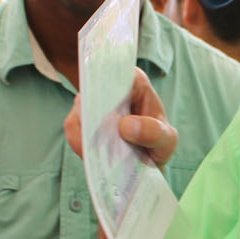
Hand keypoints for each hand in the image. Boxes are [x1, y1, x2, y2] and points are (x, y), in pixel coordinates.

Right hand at [63, 68, 179, 167]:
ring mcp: (91, 102)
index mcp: (134, 82)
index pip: (116, 75)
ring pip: (79, 113)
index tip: (109, 116)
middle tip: (107, 144)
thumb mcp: (167, 141)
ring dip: (89, 136)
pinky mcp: (79, 120)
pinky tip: (95, 157)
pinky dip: (81, 145)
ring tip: (105, 155)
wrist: (147, 163)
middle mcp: (109, 87)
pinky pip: (72, 129)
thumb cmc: (159, 144)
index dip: (108, 91)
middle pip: (92, 94)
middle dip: (98, 120)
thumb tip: (126, 126)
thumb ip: (154, 133)